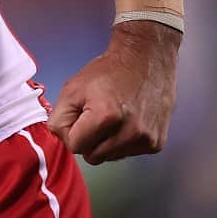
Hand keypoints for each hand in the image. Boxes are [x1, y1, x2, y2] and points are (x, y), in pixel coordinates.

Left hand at [46, 20, 180, 163]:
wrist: (145, 60)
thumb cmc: (108, 71)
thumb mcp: (72, 89)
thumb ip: (59, 118)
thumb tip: (62, 139)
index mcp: (106, 117)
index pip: (75, 147)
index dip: (72, 132)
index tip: (78, 116)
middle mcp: (130, 132)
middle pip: (93, 156)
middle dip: (88, 139)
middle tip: (95, 116)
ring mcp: (146, 140)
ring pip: (110, 157)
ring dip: (106, 142)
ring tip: (112, 117)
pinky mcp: (157, 144)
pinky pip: (128, 154)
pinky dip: (122, 141)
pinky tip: (126, 121)